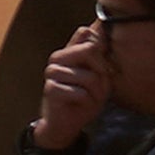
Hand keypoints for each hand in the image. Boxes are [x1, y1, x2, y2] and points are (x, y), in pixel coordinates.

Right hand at [30, 24, 114, 150]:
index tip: (104, 64)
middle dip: (102, 70)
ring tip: (90, 98)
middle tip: (99, 85)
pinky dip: (86, 102)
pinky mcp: (50, 89)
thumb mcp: (99, 76)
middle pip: (89, 49)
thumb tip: (100, 33)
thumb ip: (100, 57)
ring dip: (96, 92)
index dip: (101, 46)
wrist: (66, 123)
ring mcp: (52, 72)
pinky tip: (80, 105)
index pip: (85, 31)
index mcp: (69, 51)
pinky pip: (81, 93)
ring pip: (88, 76)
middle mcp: (58, 58)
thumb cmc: (85, 98)